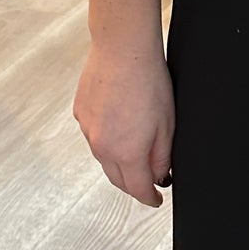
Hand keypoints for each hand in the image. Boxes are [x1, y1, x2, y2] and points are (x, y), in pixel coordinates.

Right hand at [73, 39, 175, 205]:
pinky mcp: (80, 114)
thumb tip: (160, 176)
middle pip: (117, 179)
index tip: (156, 200)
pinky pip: (94, 136)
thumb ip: (162, 157)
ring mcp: (88, 130)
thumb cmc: (149, 81)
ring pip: (104, 158)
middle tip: (147, 182)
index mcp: (126, 152)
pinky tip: (120, 127)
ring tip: (135, 151)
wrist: (123, 49)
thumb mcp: (167, 125)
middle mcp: (102, 146)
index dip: (150, 198)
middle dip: (133, 185)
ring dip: (119, 162)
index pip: (137, 189)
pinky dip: (107, 140)